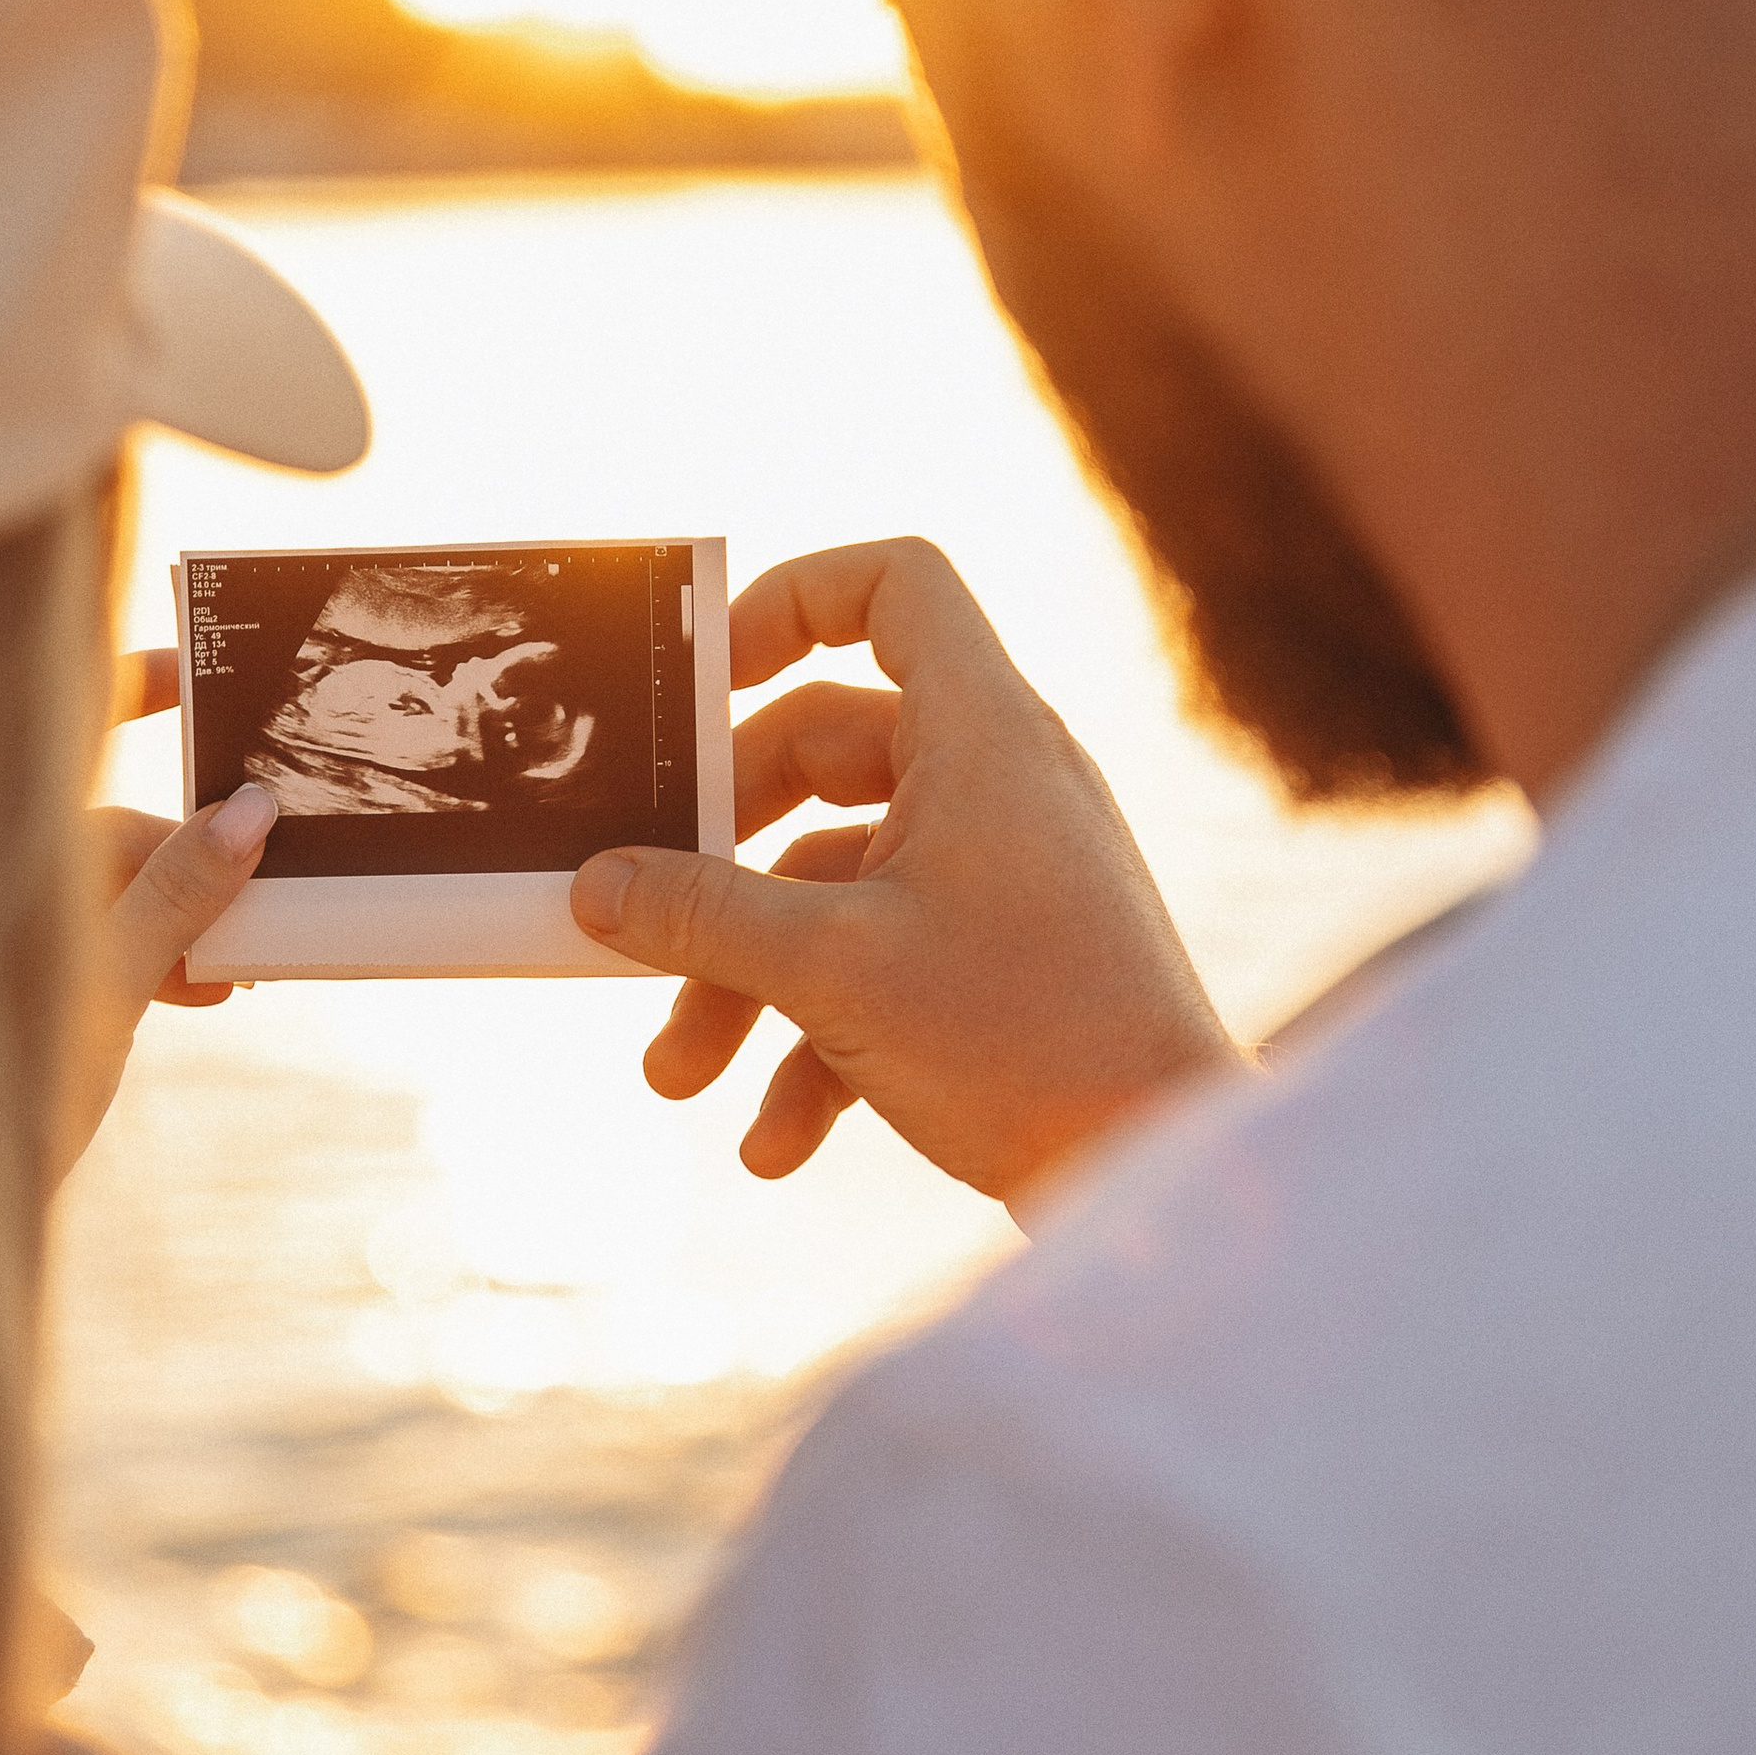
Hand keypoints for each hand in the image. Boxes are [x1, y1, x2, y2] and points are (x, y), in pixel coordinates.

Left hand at [55, 649, 278, 1179]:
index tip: (200, 667)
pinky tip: (198, 992)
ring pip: (112, 888)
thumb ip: (175, 895)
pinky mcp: (10, 983)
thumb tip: (250, 808)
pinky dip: (149, 953)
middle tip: (272, 887)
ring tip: (235, 970)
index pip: (62, 731)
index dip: (127, 685)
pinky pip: (98, 937)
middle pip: (112, 825)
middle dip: (195, 855)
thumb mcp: (105, 989)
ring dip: (181, 916)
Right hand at [570, 540, 1242, 1213]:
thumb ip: (702, 915)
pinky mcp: (1004, 959)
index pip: (894, 584)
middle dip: (720, 848)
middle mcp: (999, 783)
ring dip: (747, 977)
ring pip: (838, 880)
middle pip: (825, 748)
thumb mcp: (831, 970)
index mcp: (982, 732)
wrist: (1158, 1170)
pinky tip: (775, 1143)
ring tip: (678, 1075)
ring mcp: (1005, 872)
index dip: (789, 600)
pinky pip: (885, 964)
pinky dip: (818, 1042)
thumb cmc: (1026, 1042)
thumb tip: (597, 884)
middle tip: (645, 906)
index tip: (699, 675)